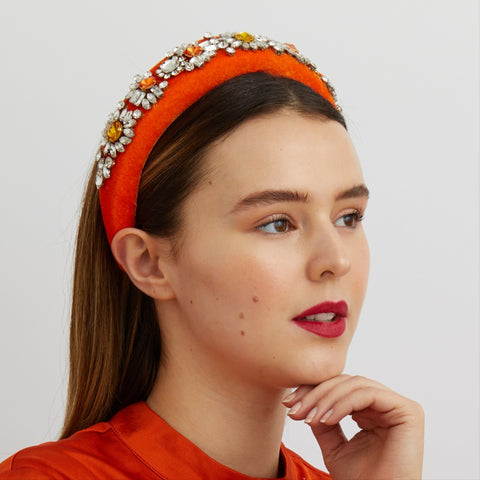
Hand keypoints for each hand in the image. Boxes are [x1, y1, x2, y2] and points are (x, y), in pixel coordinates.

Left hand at [283, 375, 423, 479]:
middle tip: (295, 410)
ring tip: (310, 418)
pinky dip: (343, 403)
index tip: (289, 405)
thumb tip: (305, 398)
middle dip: (315, 394)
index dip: (312, 391)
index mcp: (371, 410)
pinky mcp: (408, 411)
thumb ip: (323, 418)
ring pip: (355, 384)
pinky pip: (368, 394)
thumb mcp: (332, 444)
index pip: (339, 388)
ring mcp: (398, 406)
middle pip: (345, 382)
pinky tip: (327, 419)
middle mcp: (386, 404)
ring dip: (326, 398)